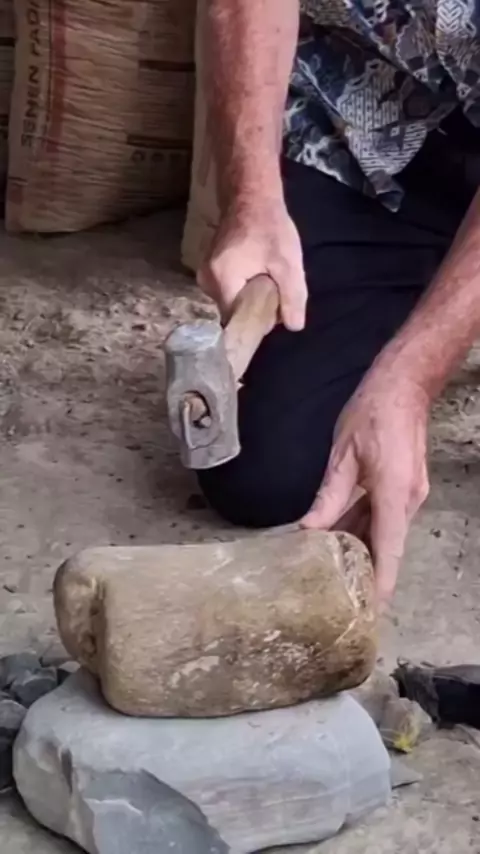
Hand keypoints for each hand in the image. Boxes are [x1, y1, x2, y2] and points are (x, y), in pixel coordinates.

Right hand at [198, 198, 306, 330]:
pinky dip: (244, 289)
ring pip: (232, 303)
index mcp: (222, 280)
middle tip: (276, 293)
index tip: (275, 312)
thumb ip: (292, 296)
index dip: (259, 321)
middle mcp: (207, 282)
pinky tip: (259, 276)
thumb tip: (294, 326)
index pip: (237, 320)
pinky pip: (228, 291)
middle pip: (234, 313)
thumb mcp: (288, 263)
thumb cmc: (270, 227)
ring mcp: (205, 276)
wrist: (250, 196)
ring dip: (251, 299)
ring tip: (268, 282)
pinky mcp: (209, 271)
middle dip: (257, 310)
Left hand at [301, 364, 429, 602]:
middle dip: (367, 571)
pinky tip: (342, 537)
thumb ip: (329, 496)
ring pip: (385, 531)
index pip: (389, 548)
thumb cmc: (373, 413)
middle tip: (342, 596)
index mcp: (394, 492)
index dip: (382, 582)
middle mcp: (407, 499)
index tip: (373, 611)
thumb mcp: (343, 454)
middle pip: (387, 545)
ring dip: (364, 548)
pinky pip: (385, 516)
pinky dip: (367, 528)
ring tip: (335, 571)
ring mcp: (409, 493)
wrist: (403, 386)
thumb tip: (310, 530)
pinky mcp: (404, 486)